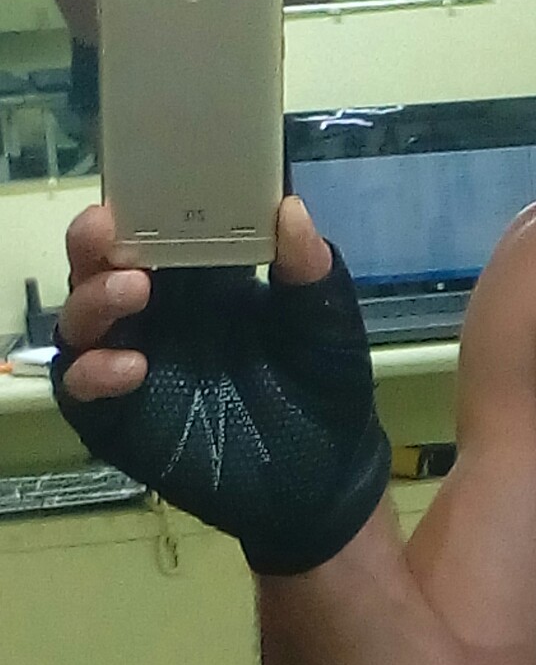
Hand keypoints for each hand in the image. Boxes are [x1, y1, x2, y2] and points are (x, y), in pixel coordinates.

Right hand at [52, 194, 391, 575]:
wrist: (325, 474)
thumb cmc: (324, 387)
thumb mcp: (327, 323)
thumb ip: (310, 270)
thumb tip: (290, 208)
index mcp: (198, 280)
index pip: (148, 230)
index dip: (134, 208)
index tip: (136, 191)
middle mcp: (155, 314)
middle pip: (97, 266)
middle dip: (93, 243)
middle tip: (110, 231)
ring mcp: (133, 363)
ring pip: (79, 321)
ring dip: (93, 299)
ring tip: (133, 290)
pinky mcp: (121, 419)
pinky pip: (82, 391)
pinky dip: (95, 373)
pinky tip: (131, 365)